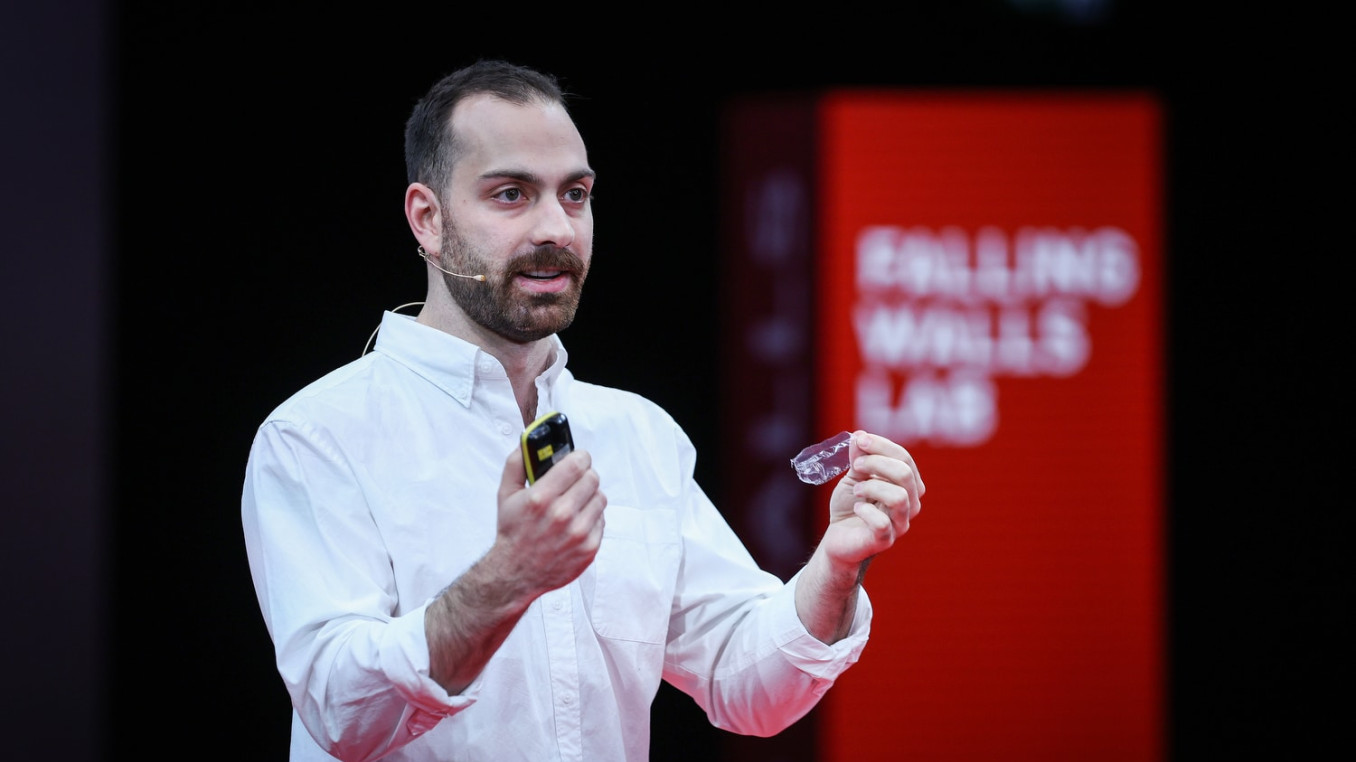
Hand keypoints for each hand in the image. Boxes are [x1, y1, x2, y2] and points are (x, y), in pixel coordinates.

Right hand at [488, 445, 606, 597]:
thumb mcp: (506, 494)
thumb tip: (527, 441)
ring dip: (590, 496)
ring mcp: (578, 533)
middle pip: (592, 478)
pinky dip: (592, 517)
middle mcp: (561, 515)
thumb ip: (517, 463)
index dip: (580, 457)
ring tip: (576, 501)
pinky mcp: (589, 548)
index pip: (577, 464)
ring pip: (600, 497)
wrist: (516, 573)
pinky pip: (601, 520)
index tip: (578, 458)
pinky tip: (577, 521)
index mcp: (541, 498)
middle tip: (576, 480)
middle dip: (584, 475)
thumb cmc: (513, 532)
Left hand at [822, 431, 924, 567]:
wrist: (837, 537)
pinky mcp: (885, 541)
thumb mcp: (853, 477)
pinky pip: (883, 523)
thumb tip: (860, 436)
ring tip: (857, 490)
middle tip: (856, 466)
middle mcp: (910, 504)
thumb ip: (859, 458)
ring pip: (899, 497)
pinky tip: (857, 508)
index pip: (905, 459)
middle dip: (877, 463)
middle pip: (905, 474)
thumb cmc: (851, 505)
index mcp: (907, 485)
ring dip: (873, 487)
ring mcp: (900, 524)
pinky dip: (866, 511)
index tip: (859, 440)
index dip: (882, 446)